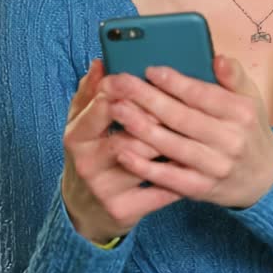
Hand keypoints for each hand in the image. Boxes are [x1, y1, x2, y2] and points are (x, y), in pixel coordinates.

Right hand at [59, 59, 182, 243]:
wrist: (84, 209)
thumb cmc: (90, 153)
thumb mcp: (82, 121)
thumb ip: (90, 92)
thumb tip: (101, 62)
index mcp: (77, 134)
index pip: (105, 106)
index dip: (132, 91)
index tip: (153, 77)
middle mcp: (87, 162)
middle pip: (129, 134)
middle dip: (158, 118)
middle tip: (185, 103)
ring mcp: (104, 189)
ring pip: (147, 161)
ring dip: (173, 145)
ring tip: (196, 129)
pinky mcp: (123, 210)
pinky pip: (159, 190)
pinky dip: (179, 175)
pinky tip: (195, 161)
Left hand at [101, 55, 272, 208]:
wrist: (264, 178)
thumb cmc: (248, 130)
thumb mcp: (250, 99)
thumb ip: (234, 76)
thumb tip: (218, 58)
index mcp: (241, 112)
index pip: (202, 94)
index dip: (174, 82)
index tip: (149, 70)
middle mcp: (230, 140)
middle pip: (181, 117)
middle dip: (145, 99)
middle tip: (117, 84)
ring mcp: (215, 167)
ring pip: (171, 145)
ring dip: (139, 127)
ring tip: (115, 110)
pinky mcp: (201, 189)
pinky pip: (168, 177)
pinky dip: (144, 165)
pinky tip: (123, 151)